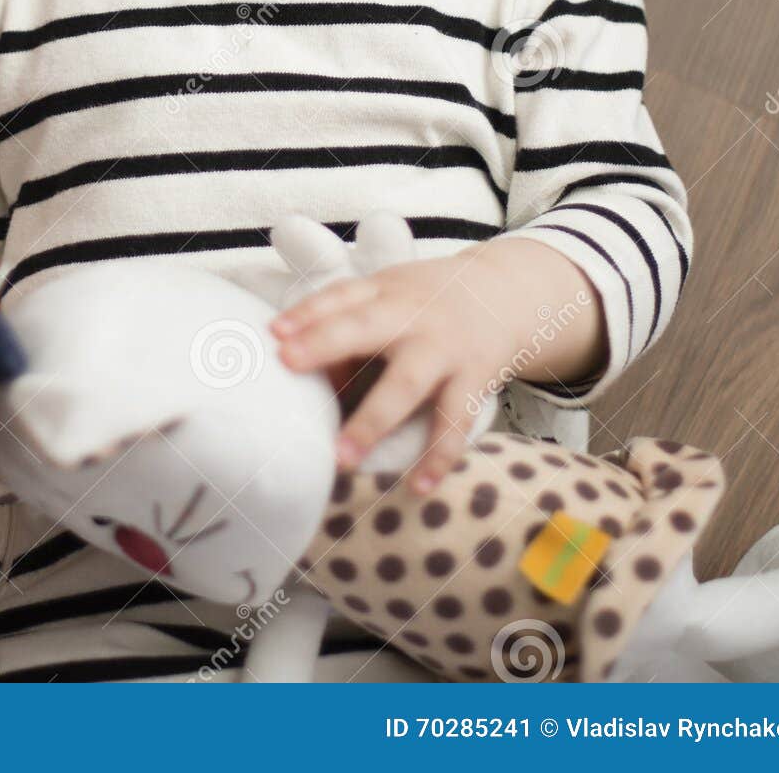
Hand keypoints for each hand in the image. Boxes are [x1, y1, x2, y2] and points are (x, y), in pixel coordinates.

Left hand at [270, 248, 518, 495]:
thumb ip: (349, 326)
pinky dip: (438, 456)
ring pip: (407, 384)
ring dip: (373, 421)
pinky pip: (455, 422)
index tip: (273, 332)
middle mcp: (412, 316)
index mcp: (384, 291)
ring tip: (342, 458)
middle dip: (326, 343)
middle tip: (288, 364)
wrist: (505, 293)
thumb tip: (312, 378)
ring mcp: (444, 349)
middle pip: (366, 327)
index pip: (340, 296)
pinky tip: (418, 487)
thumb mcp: (389, 295)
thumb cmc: (425, 301)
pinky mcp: (474, 380)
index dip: (306, 312)